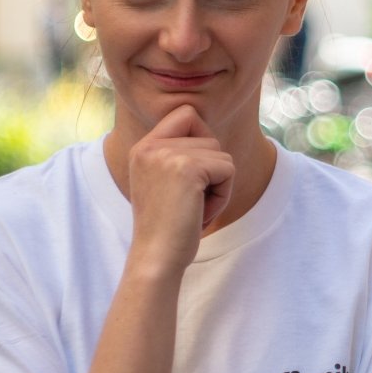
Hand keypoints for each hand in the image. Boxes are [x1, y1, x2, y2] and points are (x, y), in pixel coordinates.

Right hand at [127, 105, 234, 270]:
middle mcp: (150, 146)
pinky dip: (224, 195)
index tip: (195, 174)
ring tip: (194, 209)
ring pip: (221, 155)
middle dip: (212, 171)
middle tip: (192, 201)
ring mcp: (167, 155)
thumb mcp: (165, 182)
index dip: (202, 138)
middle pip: (209, 137)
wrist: (155, 259)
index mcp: (142, 147)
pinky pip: (228, 169)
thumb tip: (210, 133)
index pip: (186, 113)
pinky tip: (201, 214)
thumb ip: (179, 155)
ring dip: (219, 186)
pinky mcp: (188, 169)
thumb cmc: (167, 228)